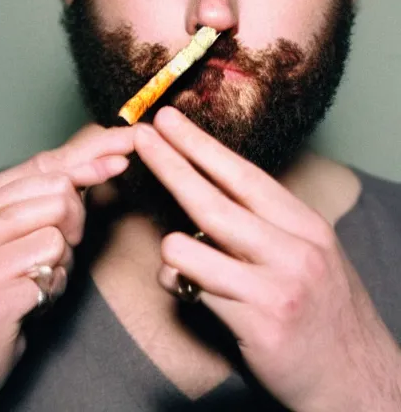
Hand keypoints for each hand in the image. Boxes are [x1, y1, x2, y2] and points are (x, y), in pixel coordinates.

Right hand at [0, 123, 134, 410]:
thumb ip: (27, 204)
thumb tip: (85, 168)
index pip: (40, 165)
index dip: (89, 156)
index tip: (126, 147)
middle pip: (56, 193)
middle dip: (74, 222)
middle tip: (55, 253)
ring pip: (56, 235)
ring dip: (60, 262)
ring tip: (33, 282)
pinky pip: (51, 276)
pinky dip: (51, 292)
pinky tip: (29, 304)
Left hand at [134, 107, 400, 411]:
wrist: (356, 380)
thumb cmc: (321, 311)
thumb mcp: (306, 256)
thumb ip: (263, 228)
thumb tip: (204, 200)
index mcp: (304, 224)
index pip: (243, 174)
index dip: (202, 144)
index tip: (170, 120)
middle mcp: (294, 248)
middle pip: (213, 199)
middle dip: (171, 163)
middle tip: (143, 135)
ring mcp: (278, 285)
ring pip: (193, 245)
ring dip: (171, 246)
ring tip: (176, 254)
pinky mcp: (261, 322)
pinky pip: (195, 290)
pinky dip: (179, 284)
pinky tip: (188, 291)